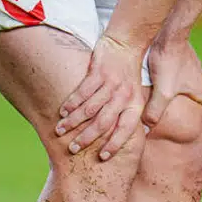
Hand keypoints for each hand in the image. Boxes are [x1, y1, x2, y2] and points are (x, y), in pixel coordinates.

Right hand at [57, 34, 146, 161]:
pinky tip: (62, 111)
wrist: (126, 45)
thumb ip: (135, 115)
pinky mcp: (99, 72)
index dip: (115, 144)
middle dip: (87, 137)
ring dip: (73, 122)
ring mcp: (111, 83)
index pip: (126, 128)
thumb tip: (141, 136)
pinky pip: (83, 91)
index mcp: (135, 103)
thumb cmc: (129, 76)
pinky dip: (71, 103)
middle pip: (104, 122)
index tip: (102, 157)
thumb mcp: (138, 96)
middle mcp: (124, 95)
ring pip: (90, 108)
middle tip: (73, 149)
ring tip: (60, 131)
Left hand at [143, 36, 201, 129]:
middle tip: (177, 112)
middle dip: (191, 105)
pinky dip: (176, 76)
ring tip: (166, 94)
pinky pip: (183, 71)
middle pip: (200, 96)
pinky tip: (161, 77)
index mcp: (201, 90)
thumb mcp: (162, 91)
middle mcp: (201, 78)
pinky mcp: (185, 57)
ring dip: (182, 89)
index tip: (197, 122)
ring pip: (191, 83)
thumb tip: (148, 128)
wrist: (169, 34)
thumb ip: (155, 111)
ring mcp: (194, 66)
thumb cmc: (169, 62)